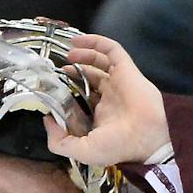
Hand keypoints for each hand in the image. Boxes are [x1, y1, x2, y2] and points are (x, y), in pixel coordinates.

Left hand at [44, 32, 169, 168]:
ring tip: (68, 53)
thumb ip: (59, 141)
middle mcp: (109, 97)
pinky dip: (96, 42)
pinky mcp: (126, 69)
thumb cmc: (117, 147)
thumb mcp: (82, 152)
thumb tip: (47, 120)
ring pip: (99, 61)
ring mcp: (118, 82)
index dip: (67, 93)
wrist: (144, 137)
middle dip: (74, 71)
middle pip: (90, 77)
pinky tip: (79, 41)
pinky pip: (111, 50)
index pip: (82, 99)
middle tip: (59, 68)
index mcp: (100, 116)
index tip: (52, 91)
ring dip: (83, 55)